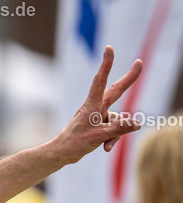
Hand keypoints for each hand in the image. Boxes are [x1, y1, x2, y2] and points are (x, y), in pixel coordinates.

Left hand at [55, 46, 142, 162]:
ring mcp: (98, 116)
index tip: (109, 48)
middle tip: (139, 63)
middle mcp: (96, 107)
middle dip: (129, 79)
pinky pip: (113, 130)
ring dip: (115, 133)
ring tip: (104, 144)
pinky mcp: (99, 124)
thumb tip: (137, 123)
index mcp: (92, 105)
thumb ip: (119, 129)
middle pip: (116, 91)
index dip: (106, 64)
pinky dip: (111, 139)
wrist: (62, 153)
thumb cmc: (75, 143)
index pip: (101, 80)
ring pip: (117, 120)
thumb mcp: (99, 136)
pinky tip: (105, 148)